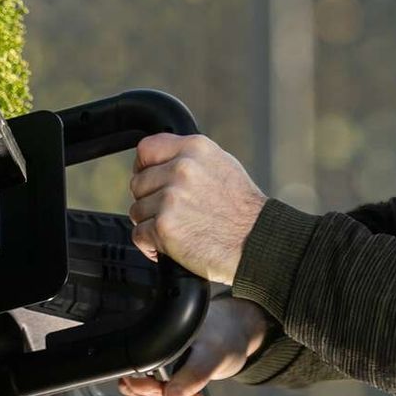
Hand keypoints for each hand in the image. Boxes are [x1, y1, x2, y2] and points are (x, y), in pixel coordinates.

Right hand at [118, 295, 270, 395]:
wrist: (232, 333)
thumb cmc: (222, 336)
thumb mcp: (212, 356)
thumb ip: (193, 375)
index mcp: (151, 344)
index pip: (132, 378)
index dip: (151, 393)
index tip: (175, 395)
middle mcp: (145, 355)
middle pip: (135, 395)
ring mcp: (151, 368)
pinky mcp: (160, 379)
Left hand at [128, 133, 266, 284]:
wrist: (258, 242)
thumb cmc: (243, 211)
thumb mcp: (222, 166)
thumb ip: (189, 160)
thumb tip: (159, 164)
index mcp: (195, 149)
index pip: (147, 149)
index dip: (143, 168)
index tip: (150, 181)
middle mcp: (181, 169)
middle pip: (138, 183)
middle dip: (149, 201)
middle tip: (172, 214)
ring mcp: (171, 198)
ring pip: (137, 210)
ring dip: (151, 224)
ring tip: (178, 229)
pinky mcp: (164, 227)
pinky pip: (139, 235)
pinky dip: (150, 245)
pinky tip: (170, 246)